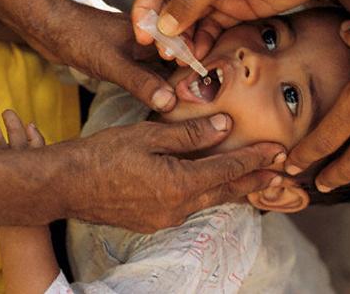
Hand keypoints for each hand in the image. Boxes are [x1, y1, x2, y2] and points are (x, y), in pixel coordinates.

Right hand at [57, 113, 284, 232]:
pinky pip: (191, 207)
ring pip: (210, 201)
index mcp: (179, 184)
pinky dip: (210, 195)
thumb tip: (224, 127)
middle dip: (256, 181)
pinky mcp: (154, 221)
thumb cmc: (102, 155)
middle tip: (283, 173)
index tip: (279, 152)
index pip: (228, 169)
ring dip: (235, 190)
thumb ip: (189, 134)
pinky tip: (214, 187)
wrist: (66, 185)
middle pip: (227, 192)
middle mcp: (178, 208)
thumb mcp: (148, 136)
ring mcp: (166, 219)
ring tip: (258, 182)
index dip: (256, 159)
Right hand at [132, 0, 349, 59]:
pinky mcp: (235, 10)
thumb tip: (164, 28)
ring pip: (189, 23)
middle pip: (169, 8)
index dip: (145, 10)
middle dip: (165, 32)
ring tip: (184, 60)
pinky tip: (201, 56)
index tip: (145, 36)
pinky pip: (211, 30)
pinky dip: (204, 44)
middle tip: (167, 54)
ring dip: (184, 42)